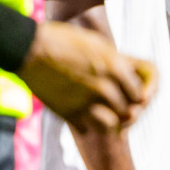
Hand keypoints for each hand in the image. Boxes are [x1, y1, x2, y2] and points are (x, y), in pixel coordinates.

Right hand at [20, 20, 156, 132]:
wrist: (29, 48)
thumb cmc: (64, 40)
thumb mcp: (98, 45)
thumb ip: (118, 63)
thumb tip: (132, 76)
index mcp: (115, 66)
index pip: (140, 95)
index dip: (136, 94)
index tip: (128, 92)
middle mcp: (104, 86)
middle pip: (128, 111)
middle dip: (124, 109)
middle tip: (115, 104)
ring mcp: (85, 102)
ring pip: (111, 125)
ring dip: (108, 120)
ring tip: (101, 112)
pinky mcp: (68, 113)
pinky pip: (87, 129)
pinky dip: (86, 125)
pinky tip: (81, 114)